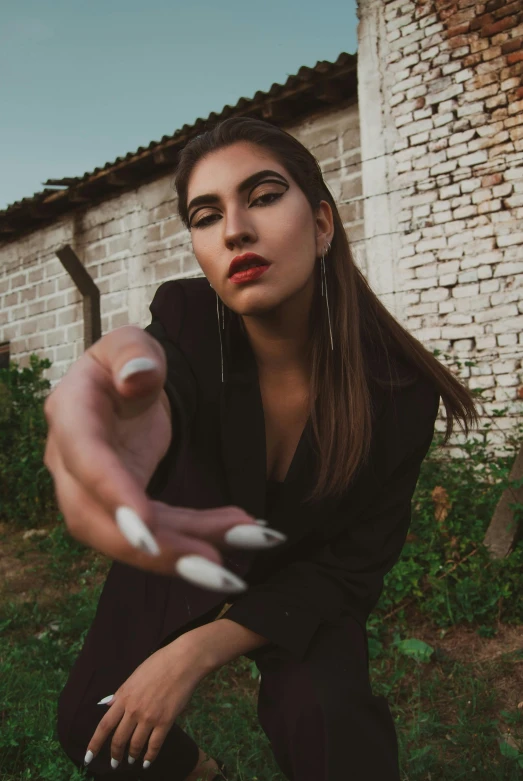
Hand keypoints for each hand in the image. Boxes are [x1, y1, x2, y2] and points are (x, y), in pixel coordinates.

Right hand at [44, 325, 283, 589]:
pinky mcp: (121, 505)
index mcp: (70, 413)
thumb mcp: (130, 343)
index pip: (86, 460)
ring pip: (126, 537)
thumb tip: (136, 378)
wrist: (125, 385)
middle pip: (96, 519)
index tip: (146, 530)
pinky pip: (154, 531)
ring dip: (181, 553)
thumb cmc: (127, 361)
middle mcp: (70, 460)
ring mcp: (92, 489)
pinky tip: (238, 535)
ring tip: (238, 559)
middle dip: (152, 549)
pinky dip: (193, 539)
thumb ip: (134, 353)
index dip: (112, 495)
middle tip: (213, 566)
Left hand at [84, 639, 206, 769]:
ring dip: (131, 755)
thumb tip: (107, 704)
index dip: (94, 744)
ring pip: (135, 744)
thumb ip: (120, 692)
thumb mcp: (134, 675)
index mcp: (124, 696)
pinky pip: (155, 744)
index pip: (104, 725)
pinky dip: (150, 756)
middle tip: (114, 763)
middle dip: (114, 754)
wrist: (183, 661)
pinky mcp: (166, 721)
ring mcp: (149, 717)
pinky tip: (147, 762)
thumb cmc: (159, 663)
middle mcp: (133, 710)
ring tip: (131, 760)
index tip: (88, 757)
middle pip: (118, 739)